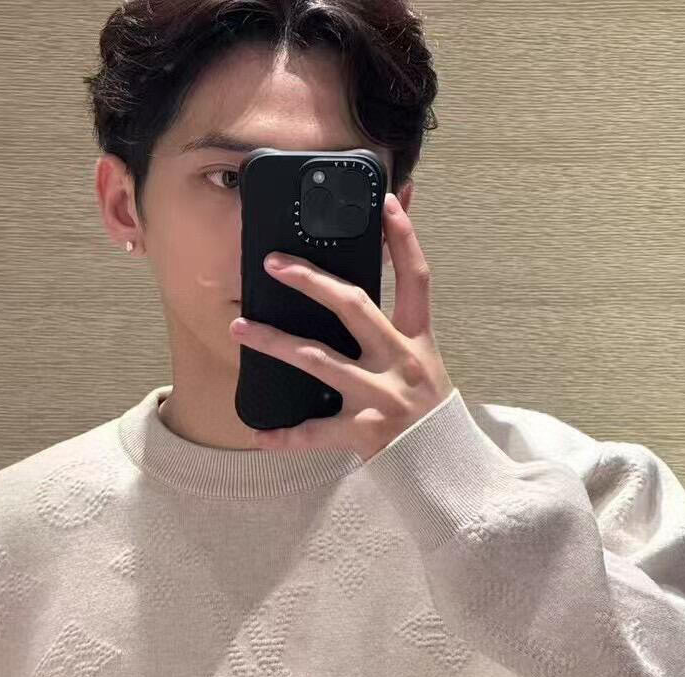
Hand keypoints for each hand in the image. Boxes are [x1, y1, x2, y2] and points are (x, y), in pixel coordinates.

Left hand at [229, 192, 454, 462]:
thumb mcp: (422, 366)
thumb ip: (395, 335)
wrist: (444, 467)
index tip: (384, 202)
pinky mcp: (365, 432)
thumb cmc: (426, 414)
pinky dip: (285, 435)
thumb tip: (358, 302)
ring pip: (319, 359)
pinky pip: (315, 432)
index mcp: (416, 341)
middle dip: (311, 281)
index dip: (404, 238)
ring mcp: (380, 396)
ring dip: (275, 342)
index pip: (415, 279)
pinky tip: (259, 434)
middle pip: (354, 305)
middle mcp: (400, 361)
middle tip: (274, 264)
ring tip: (240, 327)